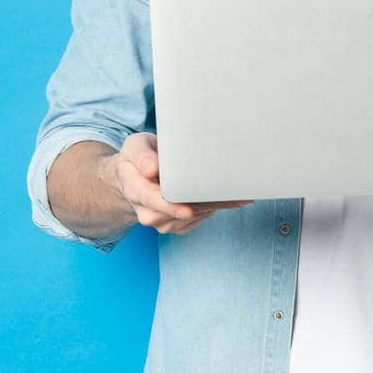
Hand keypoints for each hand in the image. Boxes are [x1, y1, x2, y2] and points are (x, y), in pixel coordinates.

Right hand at [106, 132, 252, 234]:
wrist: (134, 178)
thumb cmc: (138, 158)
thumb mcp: (135, 146)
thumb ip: (142, 155)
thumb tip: (152, 168)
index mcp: (135, 190)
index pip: (152, 200)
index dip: (170, 206)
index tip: (188, 209)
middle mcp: (148, 213)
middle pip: (180, 211)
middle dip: (207, 202)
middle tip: (236, 194)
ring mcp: (162, 223)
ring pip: (195, 216)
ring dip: (217, 204)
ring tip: (238, 191)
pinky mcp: (177, 226)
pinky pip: (199, 218)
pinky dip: (214, 207)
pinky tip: (225, 195)